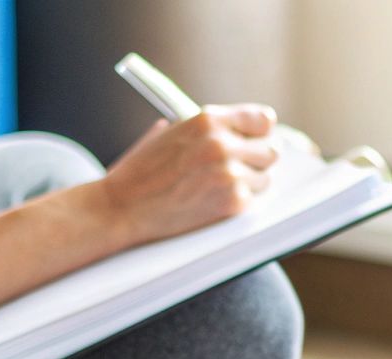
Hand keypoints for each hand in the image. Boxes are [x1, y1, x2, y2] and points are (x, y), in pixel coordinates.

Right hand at [98, 104, 279, 247]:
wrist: (121, 207)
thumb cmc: (142, 173)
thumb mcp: (171, 134)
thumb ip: (206, 130)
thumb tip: (239, 131)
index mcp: (207, 119)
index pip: (262, 120)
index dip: (260, 133)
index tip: (257, 141)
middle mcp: (222, 143)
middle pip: (270, 150)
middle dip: (257, 161)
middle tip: (240, 170)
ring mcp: (229, 173)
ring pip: (264, 179)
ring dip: (248, 185)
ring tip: (218, 189)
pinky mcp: (232, 202)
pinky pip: (253, 201)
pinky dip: (238, 204)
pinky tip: (215, 203)